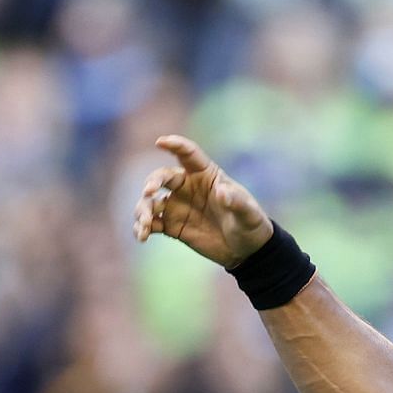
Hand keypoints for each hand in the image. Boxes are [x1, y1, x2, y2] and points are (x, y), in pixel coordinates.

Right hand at [131, 135, 273, 268]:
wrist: (246, 251)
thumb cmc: (250, 225)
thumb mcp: (249, 214)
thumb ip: (238, 202)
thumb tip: (222, 192)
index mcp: (206, 175)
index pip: (188, 154)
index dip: (175, 145)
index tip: (160, 142)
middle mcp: (188, 187)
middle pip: (163, 177)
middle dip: (152, 182)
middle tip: (149, 193)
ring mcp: (178, 206)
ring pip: (151, 202)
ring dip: (143, 210)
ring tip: (145, 227)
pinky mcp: (172, 226)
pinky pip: (151, 223)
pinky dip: (143, 228)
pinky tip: (142, 236)